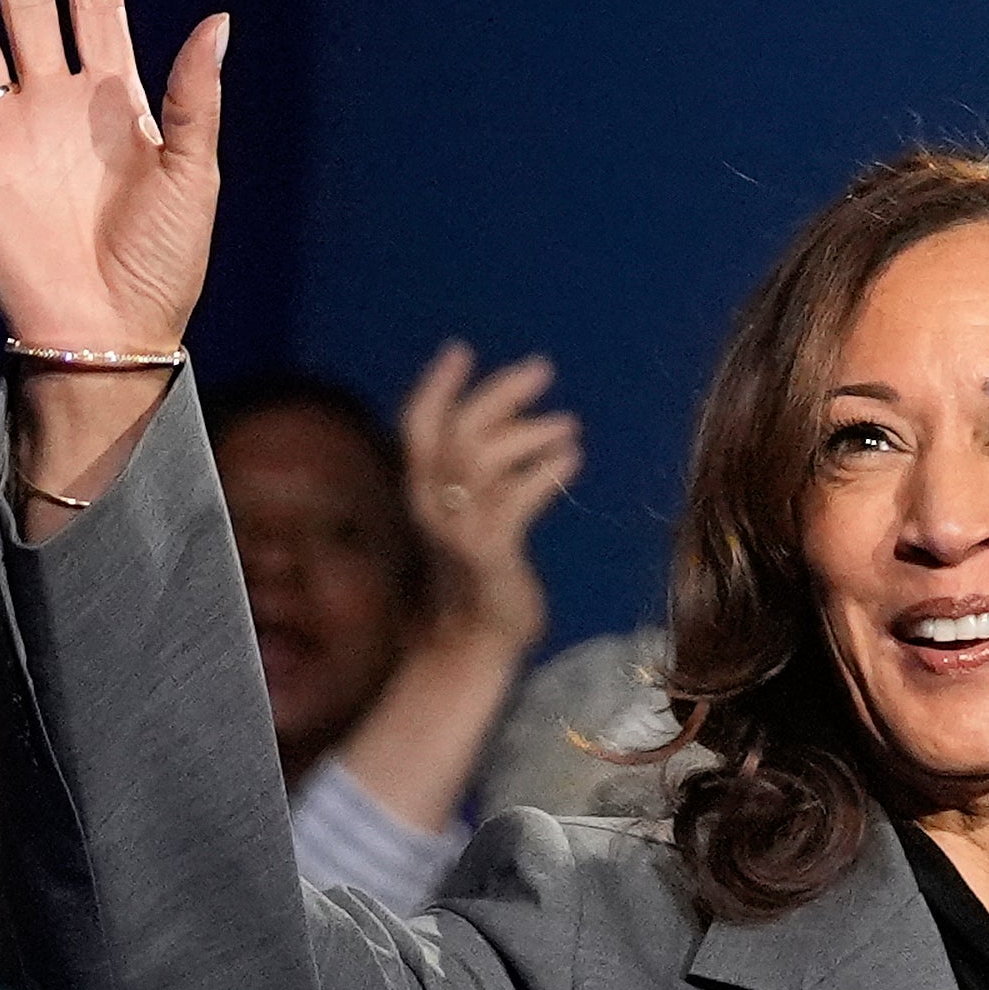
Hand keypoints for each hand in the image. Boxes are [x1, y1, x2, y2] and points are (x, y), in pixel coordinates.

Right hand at [401, 341, 580, 654]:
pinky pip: (514, 502)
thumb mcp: (471, 514)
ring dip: (530, 433)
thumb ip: (481, 469)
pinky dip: (545, 474)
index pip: (417, 425)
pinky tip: (571, 460)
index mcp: (422, 491)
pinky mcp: (489, 555)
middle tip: (542, 369)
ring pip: (481, 459)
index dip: (435, 385)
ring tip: (569, 425)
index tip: (460, 348)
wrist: (473, 642)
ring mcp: (458, 530)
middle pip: (456, 431)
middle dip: (499, 392)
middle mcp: (431, 505)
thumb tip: (514, 416)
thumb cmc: (478, 572)